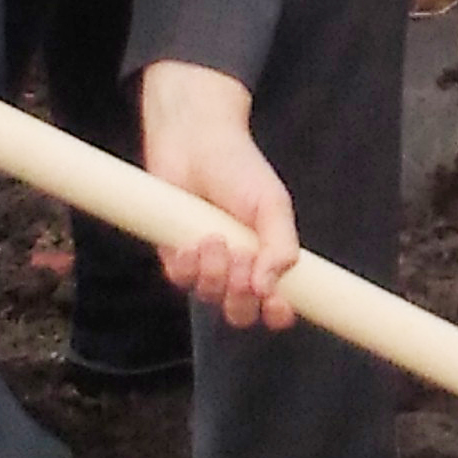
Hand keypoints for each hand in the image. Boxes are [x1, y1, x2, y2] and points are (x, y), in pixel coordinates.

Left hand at [139, 62, 299, 330]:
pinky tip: (192, 242)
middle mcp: (238, 268)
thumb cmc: (239, 169)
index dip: (277, 313)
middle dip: (241, 295)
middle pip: (240, 312)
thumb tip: (268, 288)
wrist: (194, 144)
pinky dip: (188, 267)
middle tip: (242, 262)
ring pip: (210, 297)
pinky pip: (181, 282)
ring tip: (214, 237)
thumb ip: (281, 246)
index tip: (277, 305)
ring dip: (214, 274)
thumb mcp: (273, 205)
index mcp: (268, 258)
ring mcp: (206, 265)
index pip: (277, 304)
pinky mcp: (176, 258)